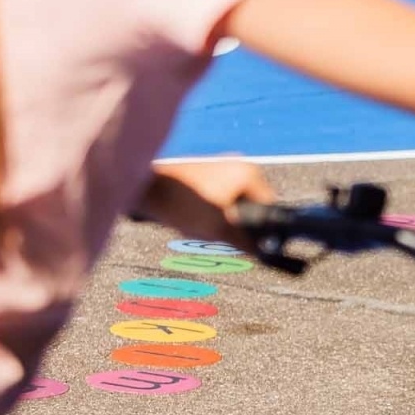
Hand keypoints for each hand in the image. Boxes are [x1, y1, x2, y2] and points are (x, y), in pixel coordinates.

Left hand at [137, 160, 274, 251]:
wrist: (144, 189)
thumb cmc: (183, 205)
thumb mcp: (219, 230)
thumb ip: (246, 241)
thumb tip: (263, 252)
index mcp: (249, 173)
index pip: (269, 205)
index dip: (260, 227)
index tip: (245, 239)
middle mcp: (239, 163)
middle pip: (251, 201)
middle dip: (237, 220)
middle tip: (218, 232)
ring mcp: (221, 163)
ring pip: (233, 198)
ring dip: (222, 214)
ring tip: (201, 223)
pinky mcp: (204, 167)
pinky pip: (219, 191)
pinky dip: (211, 205)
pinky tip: (193, 214)